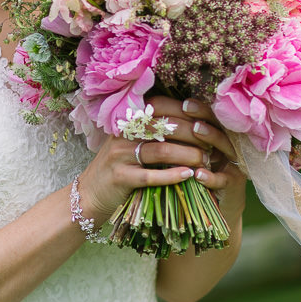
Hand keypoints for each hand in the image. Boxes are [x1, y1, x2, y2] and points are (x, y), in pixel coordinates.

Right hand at [75, 95, 248, 224]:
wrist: (89, 195)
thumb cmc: (117, 167)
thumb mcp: (130, 143)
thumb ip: (153, 131)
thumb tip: (192, 122)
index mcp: (127, 120)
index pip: (161, 106)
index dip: (186, 112)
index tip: (206, 121)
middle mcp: (122, 133)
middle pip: (164, 127)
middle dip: (193, 136)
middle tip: (212, 145)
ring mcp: (119, 154)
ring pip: (160, 151)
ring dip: (187, 156)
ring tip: (206, 161)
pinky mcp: (119, 177)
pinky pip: (150, 175)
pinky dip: (172, 175)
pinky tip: (188, 176)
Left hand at [144, 96, 248, 206]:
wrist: (213, 208)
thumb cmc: (192, 176)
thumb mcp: (183, 155)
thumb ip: (175, 137)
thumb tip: (150, 114)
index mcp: (216, 136)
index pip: (208, 115)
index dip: (195, 106)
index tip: (178, 99)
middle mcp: (228, 145)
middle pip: (218, 124)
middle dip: (202, 114)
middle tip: (186, 107)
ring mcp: (233, 164)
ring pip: (225, 146)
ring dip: (210, 136)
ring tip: (196, 130)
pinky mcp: (233, 185)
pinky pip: (223, 179)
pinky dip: (210, 177)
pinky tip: (198, 174)